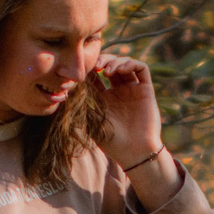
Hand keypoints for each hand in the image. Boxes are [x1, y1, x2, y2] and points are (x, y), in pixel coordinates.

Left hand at [92, 53, 164, 168]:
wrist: (135, 152)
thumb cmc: (111, 141)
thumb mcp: (90, 121)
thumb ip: (82, 104)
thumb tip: (68, 85)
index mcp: (104, 99)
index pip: (96, 75)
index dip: (89, 68)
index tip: (82, 70)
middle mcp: (119, 92)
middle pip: (110, 65)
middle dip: (102, 61)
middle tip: (95, 66)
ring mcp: (133, 90)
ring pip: (125, 64)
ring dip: (115, 61)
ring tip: (107, 71)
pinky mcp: (146, 90)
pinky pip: (142, 69)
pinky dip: (131, 63)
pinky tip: (121, 70)